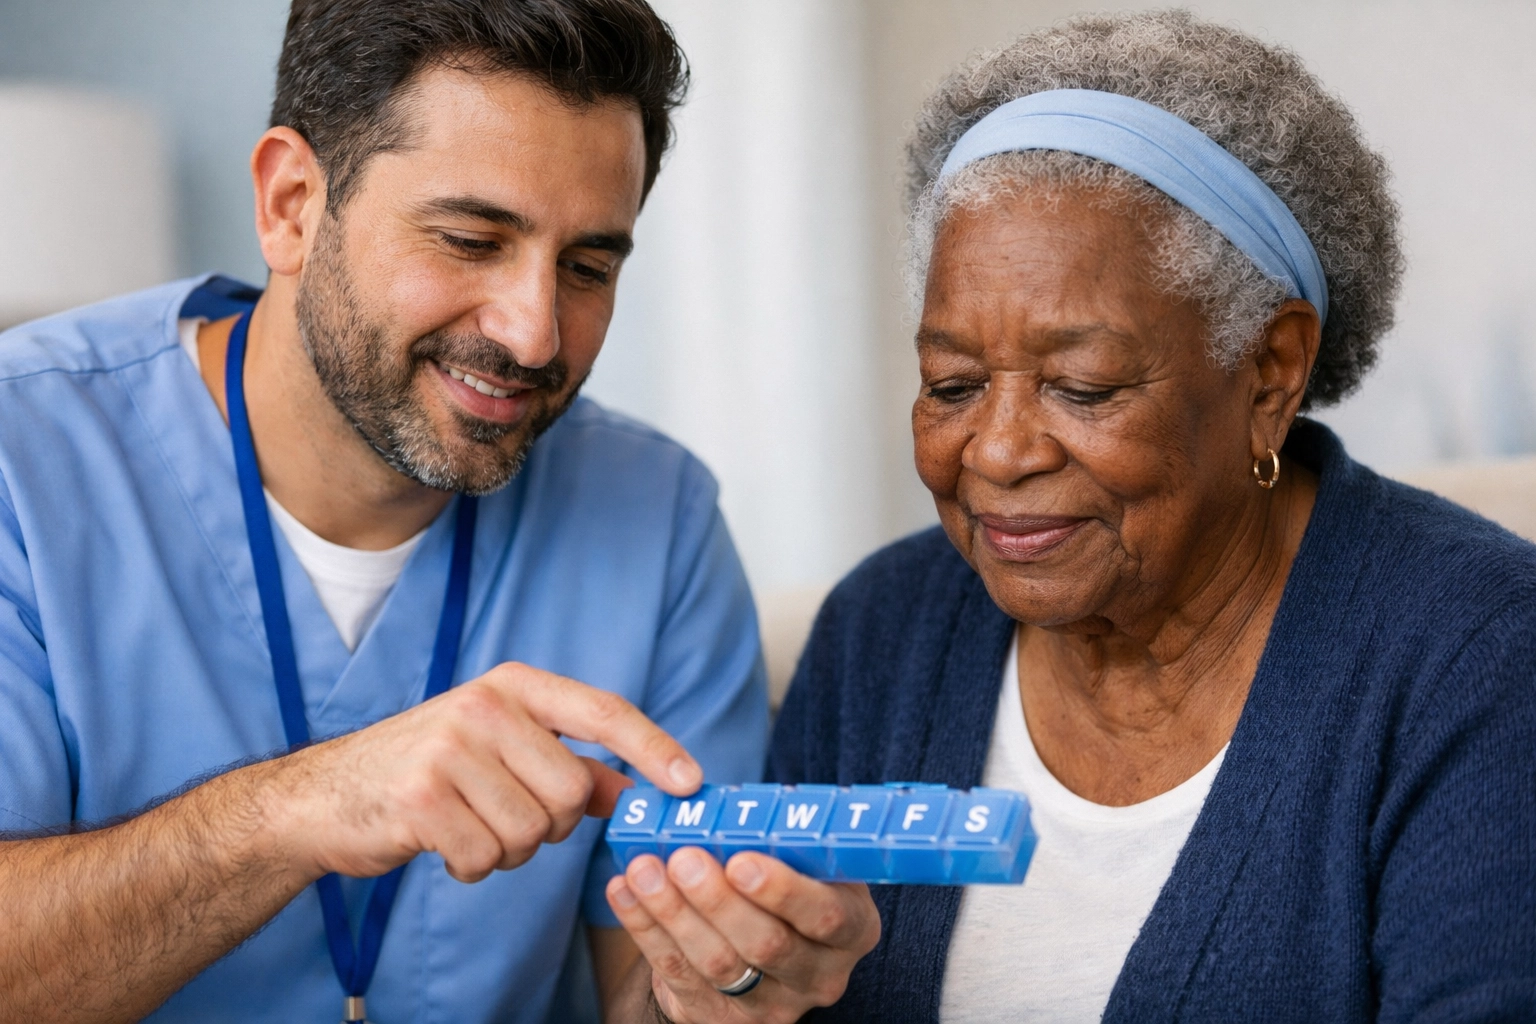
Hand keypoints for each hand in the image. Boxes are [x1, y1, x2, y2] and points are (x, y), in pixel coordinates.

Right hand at [259, 662, 700, 882]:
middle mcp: (485, 705)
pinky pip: (485, 858)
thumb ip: (569, 767)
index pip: (604, 711)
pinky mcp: (421, 796)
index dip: (653, 748)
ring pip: (532, 832)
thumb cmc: (425, 772)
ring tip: (465, 825)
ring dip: (505, 849)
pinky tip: (439, 842)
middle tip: (504, 818)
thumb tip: (635, 790)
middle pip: (571, 793)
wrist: (322, 796)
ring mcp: (450, 747)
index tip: (691, 783)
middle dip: (548, 826)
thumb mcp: (501, 751)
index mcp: (514, 686)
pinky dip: (470, 867)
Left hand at [606, 848, 880, 1022]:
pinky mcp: (719, 1016)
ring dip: (674, 913)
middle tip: (683, 859)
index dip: (784, 890)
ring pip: (718, 963)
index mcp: (853, 928)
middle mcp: (819, 974)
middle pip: (767, 944)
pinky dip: (645, 929)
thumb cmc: (785, 883)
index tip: (741, 860)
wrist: (758, 947)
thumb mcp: (805, 862)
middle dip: (718, 900)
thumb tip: (726, 804)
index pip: (828, 916)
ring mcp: (770, 1003)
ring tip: (644, 870)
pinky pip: (677, 973)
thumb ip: (782, 840)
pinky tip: (623, 891)